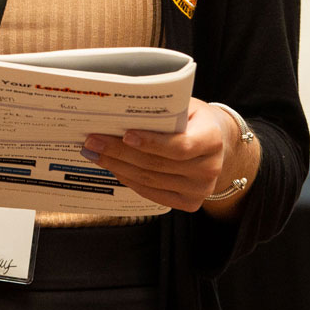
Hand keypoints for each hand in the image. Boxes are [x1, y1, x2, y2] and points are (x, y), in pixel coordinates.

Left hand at [82, 99, 242, 213]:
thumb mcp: (184, 105)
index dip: (151, 142)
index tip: (124, 135)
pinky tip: (112, 167)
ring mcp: (200, 190)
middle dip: (119, 152)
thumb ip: (161, 110)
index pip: (179, 146)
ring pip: (150, 180)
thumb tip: (118, 108)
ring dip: (117, 167)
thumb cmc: (193, 118)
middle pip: (157, 164)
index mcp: (212, 139)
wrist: (216, 142)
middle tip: (93, 141)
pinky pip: (152, 194)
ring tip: (94, 153)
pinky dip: (129, 180)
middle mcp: (210, 168)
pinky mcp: (189, 203)